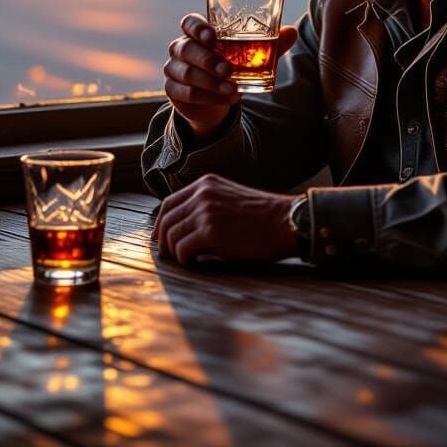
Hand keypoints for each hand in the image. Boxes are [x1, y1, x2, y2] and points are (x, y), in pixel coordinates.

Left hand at [152, 173, 299, 263]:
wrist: (286, 222)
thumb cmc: (263, 217)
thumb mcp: (230, 198)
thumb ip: (208, 204)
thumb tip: (185, 226)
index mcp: (206, 184)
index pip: (169, 203)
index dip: (161, 223)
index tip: (162, 238)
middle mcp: (202, 194)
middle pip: (166, 220)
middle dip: (163, 241)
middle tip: (170, 255)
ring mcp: (205, 212)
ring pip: (170, 235)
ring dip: (175, 251)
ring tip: (187, 259)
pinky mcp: (210, 232)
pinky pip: (181, 249)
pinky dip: (185, 259)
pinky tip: (196, 261)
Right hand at [164, 13, 297, 138]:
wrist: (217, 99)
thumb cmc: (232, 66)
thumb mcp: (251, 55)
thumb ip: (270, 43)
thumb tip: (292, 32)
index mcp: (196, 33)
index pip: (189, 23)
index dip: (197, 27)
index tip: (213, 36)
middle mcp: (180, 47)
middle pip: (186, 48)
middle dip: (208, 59)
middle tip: (229, 70)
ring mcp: (173, 69)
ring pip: (187, 73)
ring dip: (211, 82)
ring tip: (233, 89)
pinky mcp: (173, 90)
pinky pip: (186, 93)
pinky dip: (208, 96)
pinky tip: (226, 99)